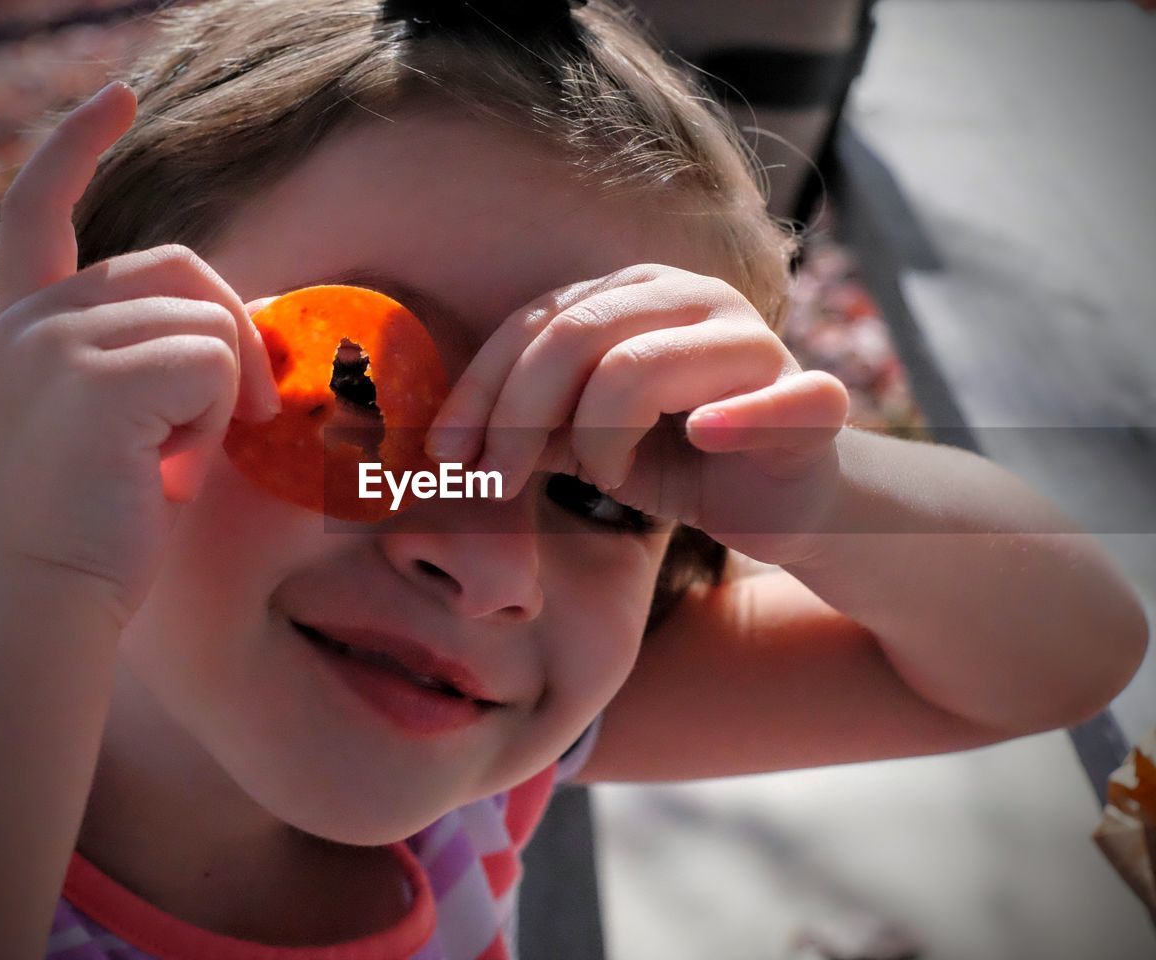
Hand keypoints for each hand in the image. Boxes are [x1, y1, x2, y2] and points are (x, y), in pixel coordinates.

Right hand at [0, 81, 279, 622]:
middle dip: (230, 334)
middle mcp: (30, 320)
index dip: (77, 145)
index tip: (120, 96)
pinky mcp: (95, 376)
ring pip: (207, 318)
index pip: (37, 207)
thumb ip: (159, 357)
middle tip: (238, 417)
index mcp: (26, 325)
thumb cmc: (100, 528)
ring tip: (175, 456)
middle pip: (179, 264)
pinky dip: (216, 415)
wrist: (51, 604)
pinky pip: (211, 358)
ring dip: (220, 392)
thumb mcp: (126, 424)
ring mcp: (56, 342)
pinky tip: (169, 464)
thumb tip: (250, 320)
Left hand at [424, 264, 848, 565]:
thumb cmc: (672, 458)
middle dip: (517, 416)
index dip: (479, 388)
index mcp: (633, 293)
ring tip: (601, 479)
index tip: (443, 453)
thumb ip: (529, 425)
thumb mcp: (582, 440)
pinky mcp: (808, 397)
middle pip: (574, 336)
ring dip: (596, 438)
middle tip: (496, 480)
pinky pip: (771, 398)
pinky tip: (701, 438)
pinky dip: (733, 418)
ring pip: (636, 366)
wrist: (774, 497)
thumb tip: (443, 442)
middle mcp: (690, 297)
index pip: (536, 324)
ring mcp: (751, 339)